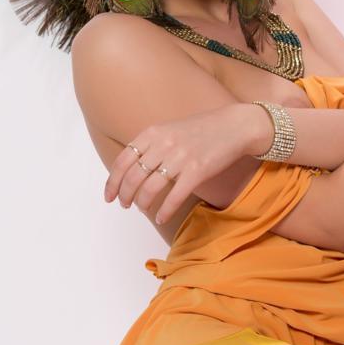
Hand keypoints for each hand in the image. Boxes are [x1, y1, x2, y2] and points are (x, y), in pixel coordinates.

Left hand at [105, 103, 263, 225]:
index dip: (112, 182)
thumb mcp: (170, 130)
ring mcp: (180, 157)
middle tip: (125, 205)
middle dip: (125, 195)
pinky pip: (174, 196)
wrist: (234, 126)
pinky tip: (161, 218)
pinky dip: (164, 210)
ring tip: (142, 210)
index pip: (123, 161)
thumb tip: (132, 168)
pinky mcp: (197, 171)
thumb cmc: (202, 130)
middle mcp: (163, 144)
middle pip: (133, 176)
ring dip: (142, 203)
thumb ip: (151, 145)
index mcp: (153, 133)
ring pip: (150, 188)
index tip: (109, 196)